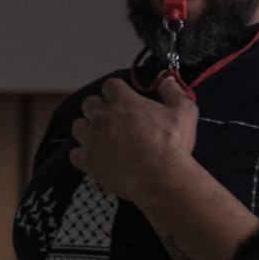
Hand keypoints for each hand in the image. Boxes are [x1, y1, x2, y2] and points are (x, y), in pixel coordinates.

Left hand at [69, 76, 198, 207]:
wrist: (163, 179)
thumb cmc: (173, 145)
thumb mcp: (184, 113)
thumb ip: (173, 92)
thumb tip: (166, 79)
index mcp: (122, 101)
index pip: (109, 86)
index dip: (117, 93)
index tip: (125, 101)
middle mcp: (101, 116)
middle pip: (89, 103)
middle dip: (100, 109)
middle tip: (114, 121)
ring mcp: (91, 139)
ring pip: (78, 126)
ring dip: (88, 130)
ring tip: (103, 139)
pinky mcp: (88, 161)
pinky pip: (74, 154)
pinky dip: (84, 155)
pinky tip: (97, 158)